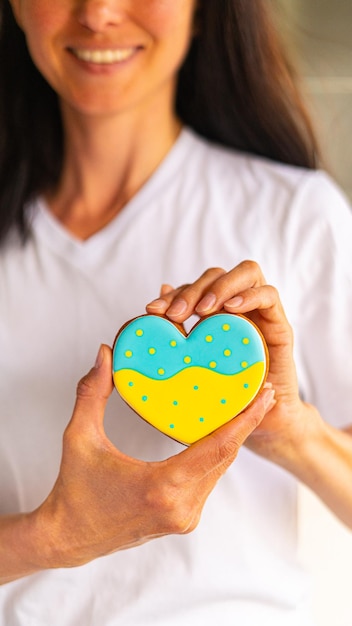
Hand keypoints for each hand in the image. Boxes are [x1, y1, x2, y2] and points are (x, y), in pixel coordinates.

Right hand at [32, 343, 274, 570]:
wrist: (68, 538)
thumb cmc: (74, 490)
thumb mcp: (80, 437)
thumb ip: (92, 392)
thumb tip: (105, 354)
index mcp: (162, 487)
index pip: (218, 447)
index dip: (245, 419)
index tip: (265, 394)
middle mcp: (182, 507)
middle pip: (225, 456)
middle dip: (246, 423)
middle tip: (262, 389)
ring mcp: (185, 517)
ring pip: (219, 469)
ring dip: (233, 438)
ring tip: (246, 406)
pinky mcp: (183, 519)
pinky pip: (208, 480)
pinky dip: (216, 455)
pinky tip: (219, 432)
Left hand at [146, 262, 314, 465]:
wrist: (265, 422)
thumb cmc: (228, 395)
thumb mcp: (197, 364)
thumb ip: (180, 333)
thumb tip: (155, 304)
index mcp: (218, 312)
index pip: (196, 286)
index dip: (174, 294)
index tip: (153, 311)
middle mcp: (241, 306)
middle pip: (218, 275)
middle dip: (193, 289)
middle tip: (176, 314)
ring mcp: (262, 313)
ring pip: (247, 273)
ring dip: (221, 287)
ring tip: (203, 309)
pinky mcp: (280, 325)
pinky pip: (270, 295)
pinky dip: (249, 296)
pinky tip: (230, 310)